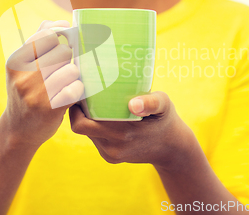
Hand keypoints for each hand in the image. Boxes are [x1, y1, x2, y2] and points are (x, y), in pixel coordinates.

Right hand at [5, 20, 83, 149]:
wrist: (18, 129)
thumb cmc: (27, 91)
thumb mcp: (23, 66)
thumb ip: (38, 40)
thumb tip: (60, 23)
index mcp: (15, 61)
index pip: (48, 35)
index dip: (60, 36)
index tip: (64, 42)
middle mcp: (23, 76)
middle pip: (63, 50)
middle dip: (68, 58)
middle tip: (64, 67)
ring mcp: (36, 93)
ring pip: (72, 68)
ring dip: (74, 75)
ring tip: (66, 82)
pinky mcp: (50, 109)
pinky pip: (76, 88)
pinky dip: (78, 90)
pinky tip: (71, 94)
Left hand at [69, 92, 194, 169]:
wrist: (172, 148)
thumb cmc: (165, 119)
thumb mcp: (164, 105)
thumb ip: (151, 102)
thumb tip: (133, 104)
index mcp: (122, 133)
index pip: (82, 124)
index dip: (75, 108)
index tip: (80, 91)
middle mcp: (114, 147)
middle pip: (81, 128)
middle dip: (78, 111)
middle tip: (84, 94)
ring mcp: (111, 155)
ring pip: (87, 134)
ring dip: (87, 119)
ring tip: (93, 102)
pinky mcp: (111, 158)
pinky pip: (95, 140)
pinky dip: (95, 128)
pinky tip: (103, 116)